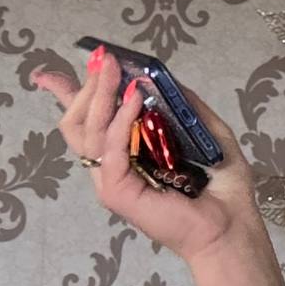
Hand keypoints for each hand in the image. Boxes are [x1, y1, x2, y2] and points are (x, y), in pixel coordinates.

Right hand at [32, 49, 261, 265]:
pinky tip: (135, 99)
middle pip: (78, 120)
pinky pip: (111, 149)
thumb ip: (184, 107)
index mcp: (126, 152)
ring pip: (86, 130)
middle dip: (88, 85)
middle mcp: (112, 164)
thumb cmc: (223, 188)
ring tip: (114, 69)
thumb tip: (161, 78)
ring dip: (100, 94)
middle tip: (103, 59)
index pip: (86, 120)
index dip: (67, 94)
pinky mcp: (116, 190)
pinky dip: (120, 120)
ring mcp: (110, 179)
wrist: (233, 226)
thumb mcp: (207, 134)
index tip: (52, 72)